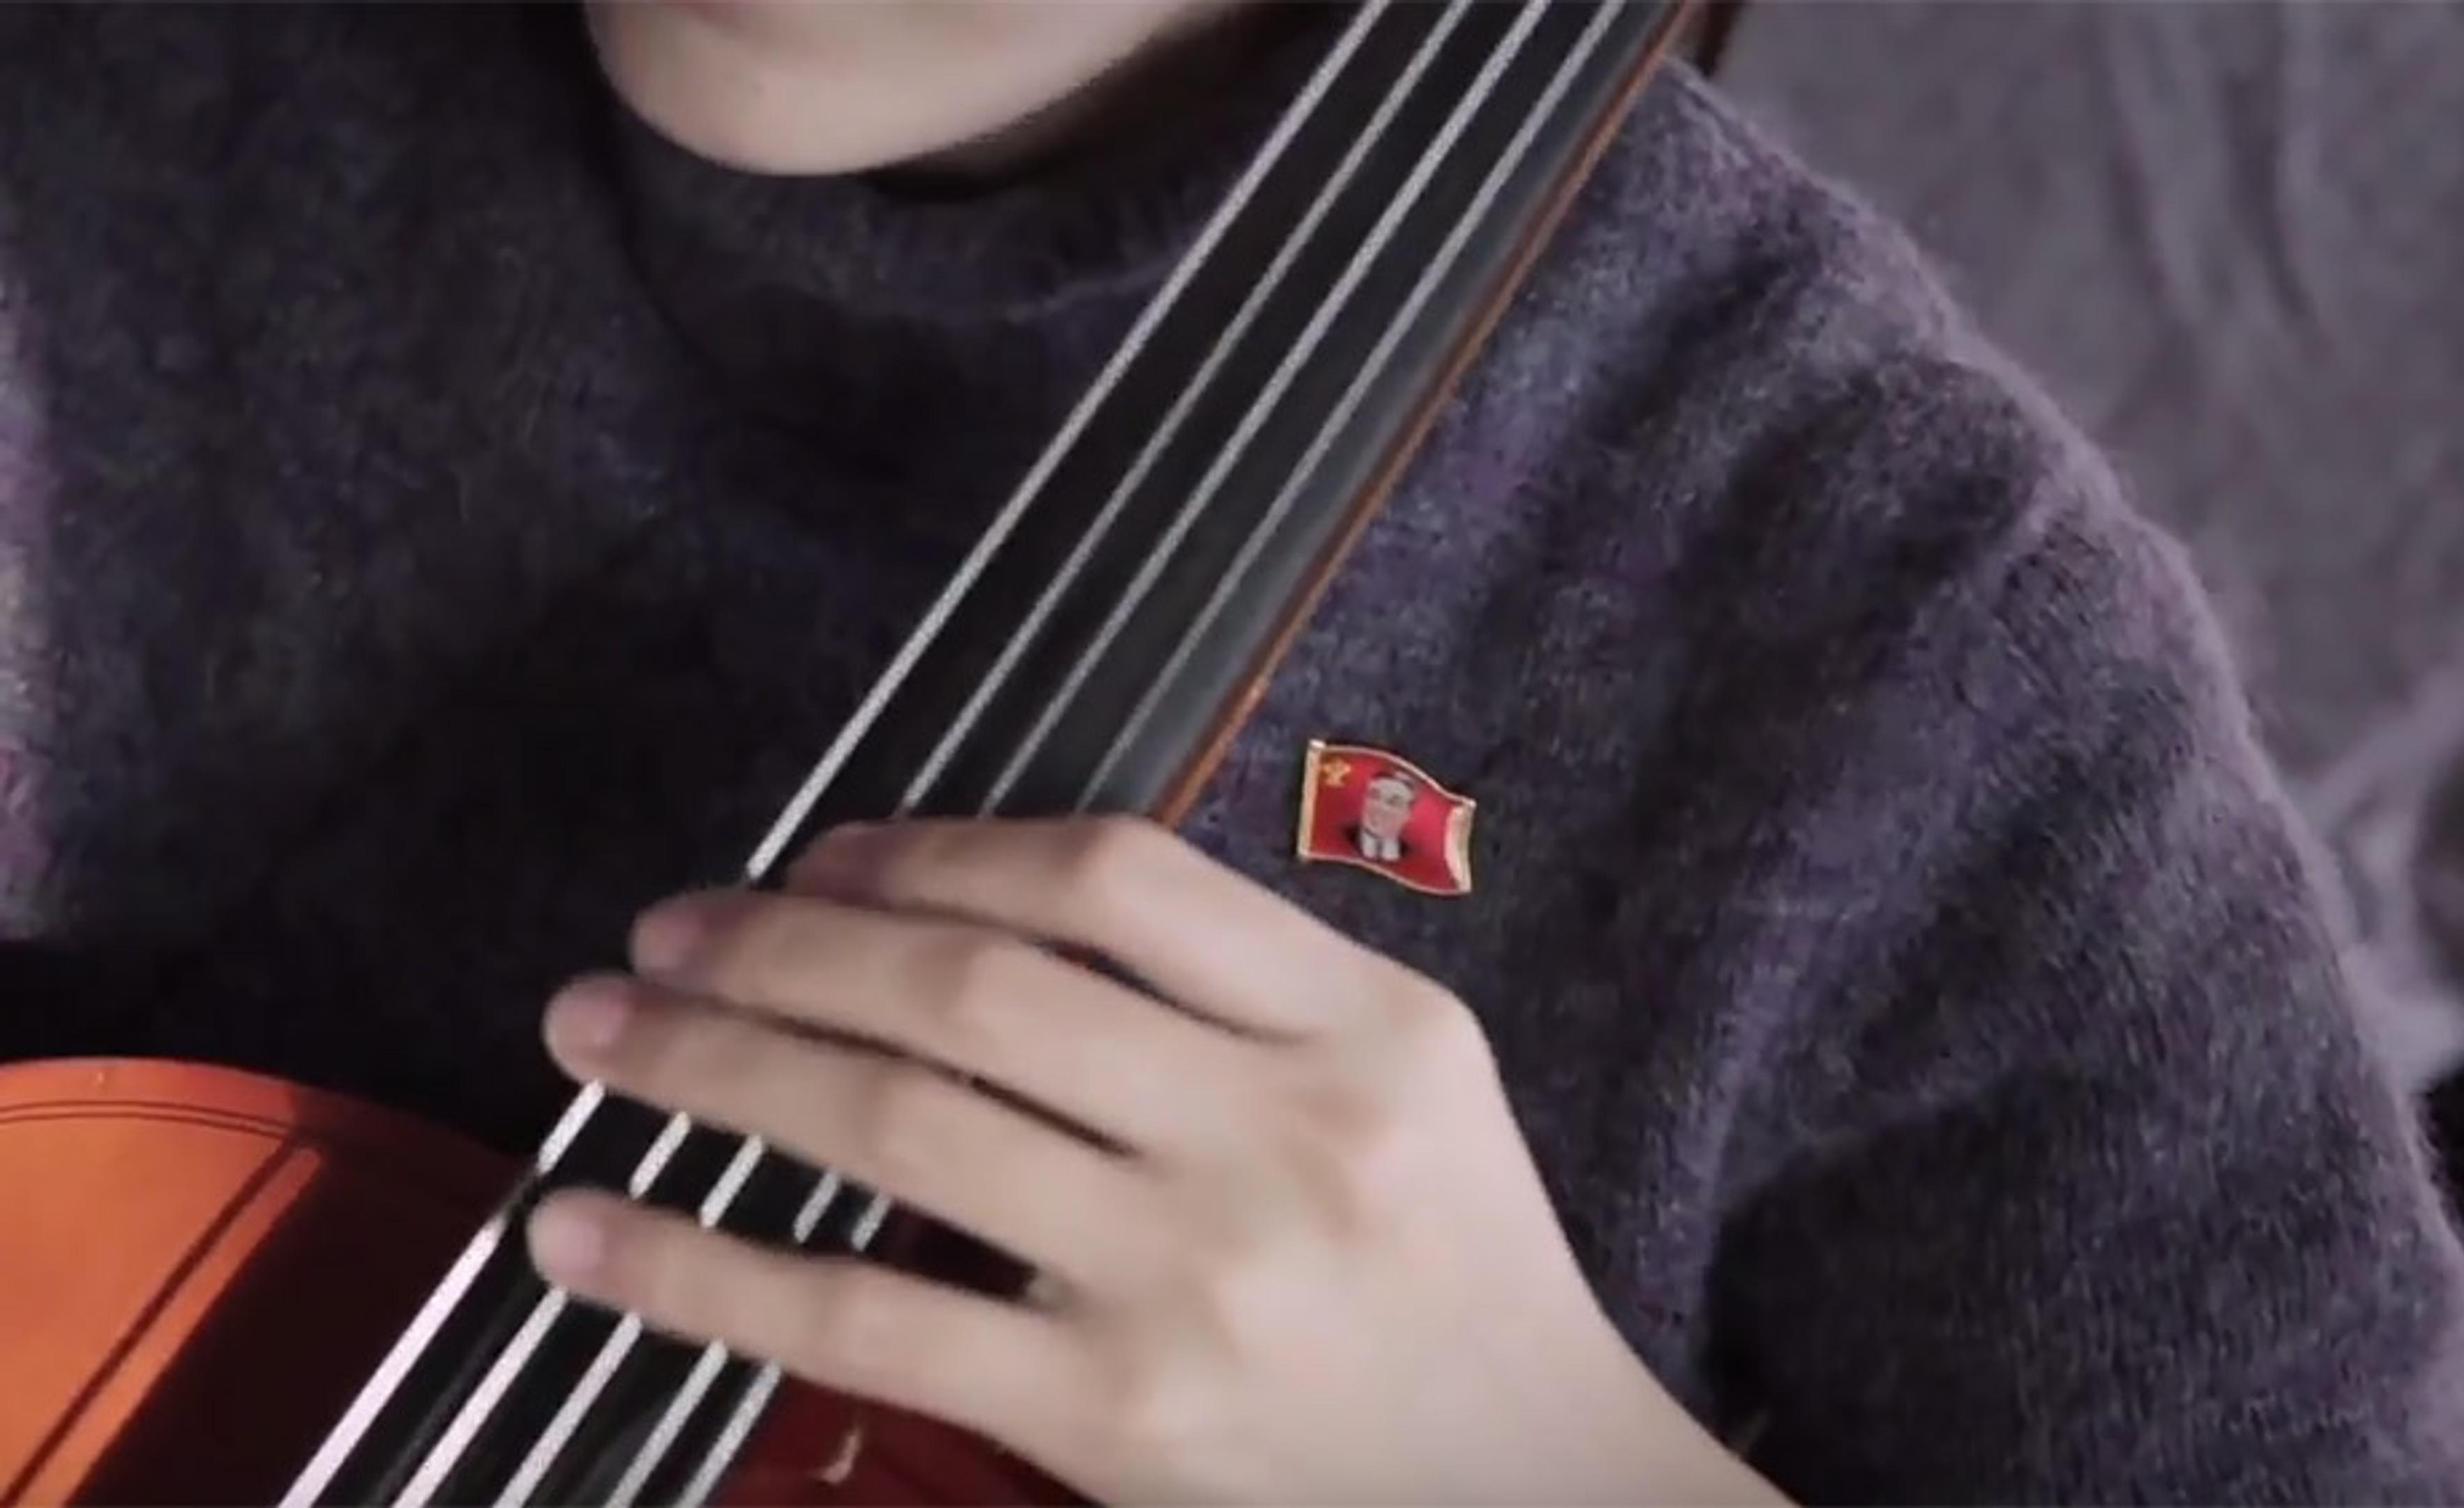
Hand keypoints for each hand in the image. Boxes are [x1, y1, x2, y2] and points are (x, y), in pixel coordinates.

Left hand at [524, 816, 1783, 1505]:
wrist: (1546, 1497)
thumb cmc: (1460, 1275)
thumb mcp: (1410, 1082)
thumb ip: (1239, 991)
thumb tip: (973, 914)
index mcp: (1367, 1026)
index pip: (1116, 878)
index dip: (936, 848)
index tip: (824, 857)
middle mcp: (1282, 1136)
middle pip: (978, 986)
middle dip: (784, 943)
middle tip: (661, 934)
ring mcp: (1195, 1282)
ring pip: (900, 1129)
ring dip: (716, 1066)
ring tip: (599, 1033)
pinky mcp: (1115, 1420)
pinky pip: (866, 1324)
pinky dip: (701, 1269)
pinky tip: (587, 1231)